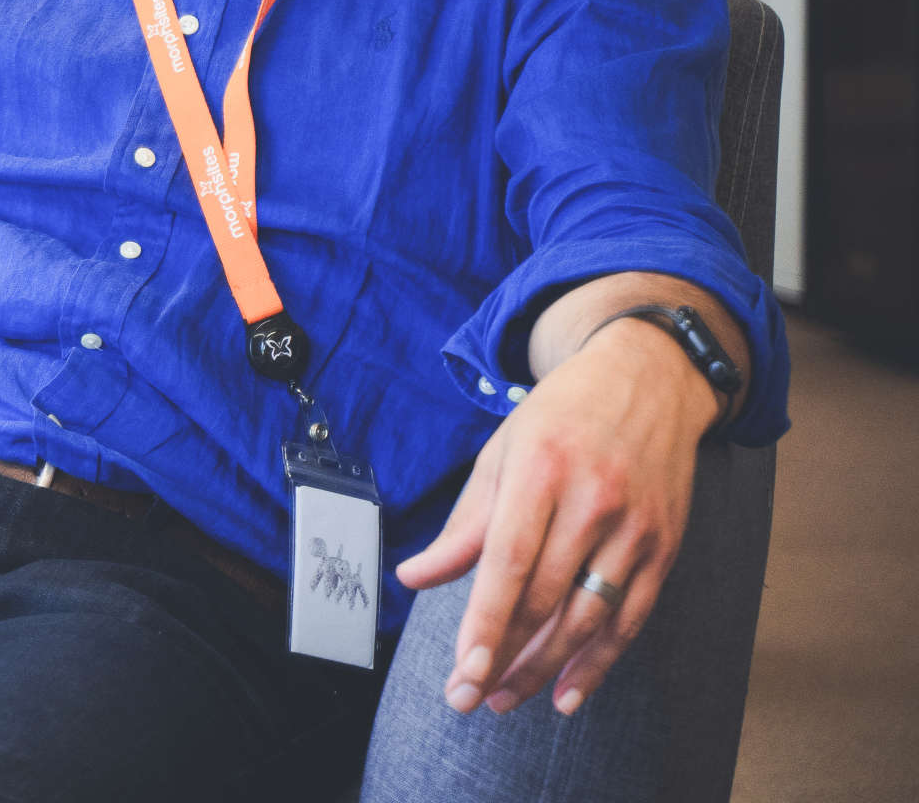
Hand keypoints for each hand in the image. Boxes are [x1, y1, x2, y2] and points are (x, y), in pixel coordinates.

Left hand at [395, 320, 720, 716]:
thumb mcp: (501, 453)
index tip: (464, 671)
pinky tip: (568, 693)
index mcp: (542, 471)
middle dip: (505, 656)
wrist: (648, 381)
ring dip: (546, 669)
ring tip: (504, 698)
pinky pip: (630, 618)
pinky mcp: (666, 549)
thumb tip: (413, 577)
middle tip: (468, 697)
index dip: (486, 622)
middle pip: (547, 598)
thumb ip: (463, 524)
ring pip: (589, 618)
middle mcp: (595, 502)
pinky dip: (601, 663)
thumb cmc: (559, 417)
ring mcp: (637, 529)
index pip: (509, 561)